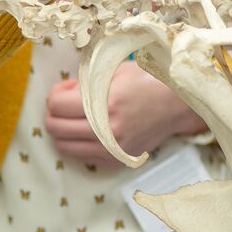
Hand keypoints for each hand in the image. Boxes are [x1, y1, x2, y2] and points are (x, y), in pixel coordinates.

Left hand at [46, 62, 204, 166]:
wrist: (178, 105)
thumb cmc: (147, 81)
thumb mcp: (114, 71)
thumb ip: (85, 82)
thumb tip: (63, 92)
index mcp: (104, 104)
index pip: (56, 105)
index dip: (56, 93)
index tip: (67, 88)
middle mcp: (106, 131)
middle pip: (54, 128)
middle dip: (54, 113)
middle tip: (66, 103)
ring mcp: (111, 150)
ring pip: (64, 147)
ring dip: (63, 130)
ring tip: (76, 117)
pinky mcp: (116, 160)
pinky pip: (82, 156)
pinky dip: (78, 143)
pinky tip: (90, 129)